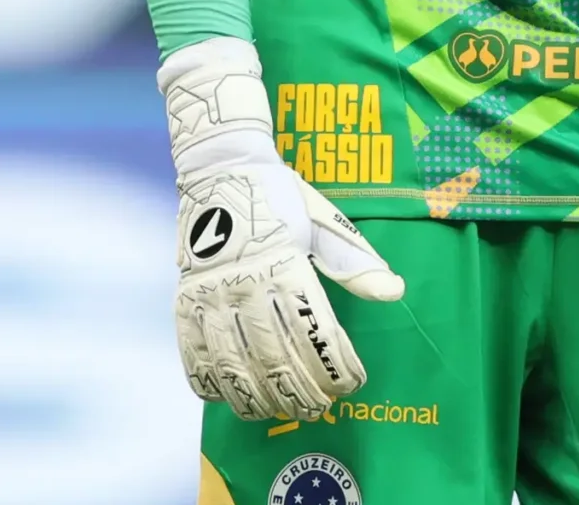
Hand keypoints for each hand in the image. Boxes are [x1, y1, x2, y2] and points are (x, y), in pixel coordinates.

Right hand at [159, 37, 405, 420]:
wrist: (219, 167)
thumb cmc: (278, 195)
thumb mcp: (323, 219)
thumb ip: (355, 261)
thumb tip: (394, 292)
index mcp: (285, 265)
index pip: (316, 334)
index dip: (337, 369)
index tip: (352, 382)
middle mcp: (245, 285)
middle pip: (276, 361)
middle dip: (303, 394)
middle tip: (320, 407)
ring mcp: (210, 296)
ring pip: (233, 368)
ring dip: (260, 400)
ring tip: (280, 410)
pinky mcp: (184, 300)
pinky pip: (193, 355)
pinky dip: (210, 383)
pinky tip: (229, 396)